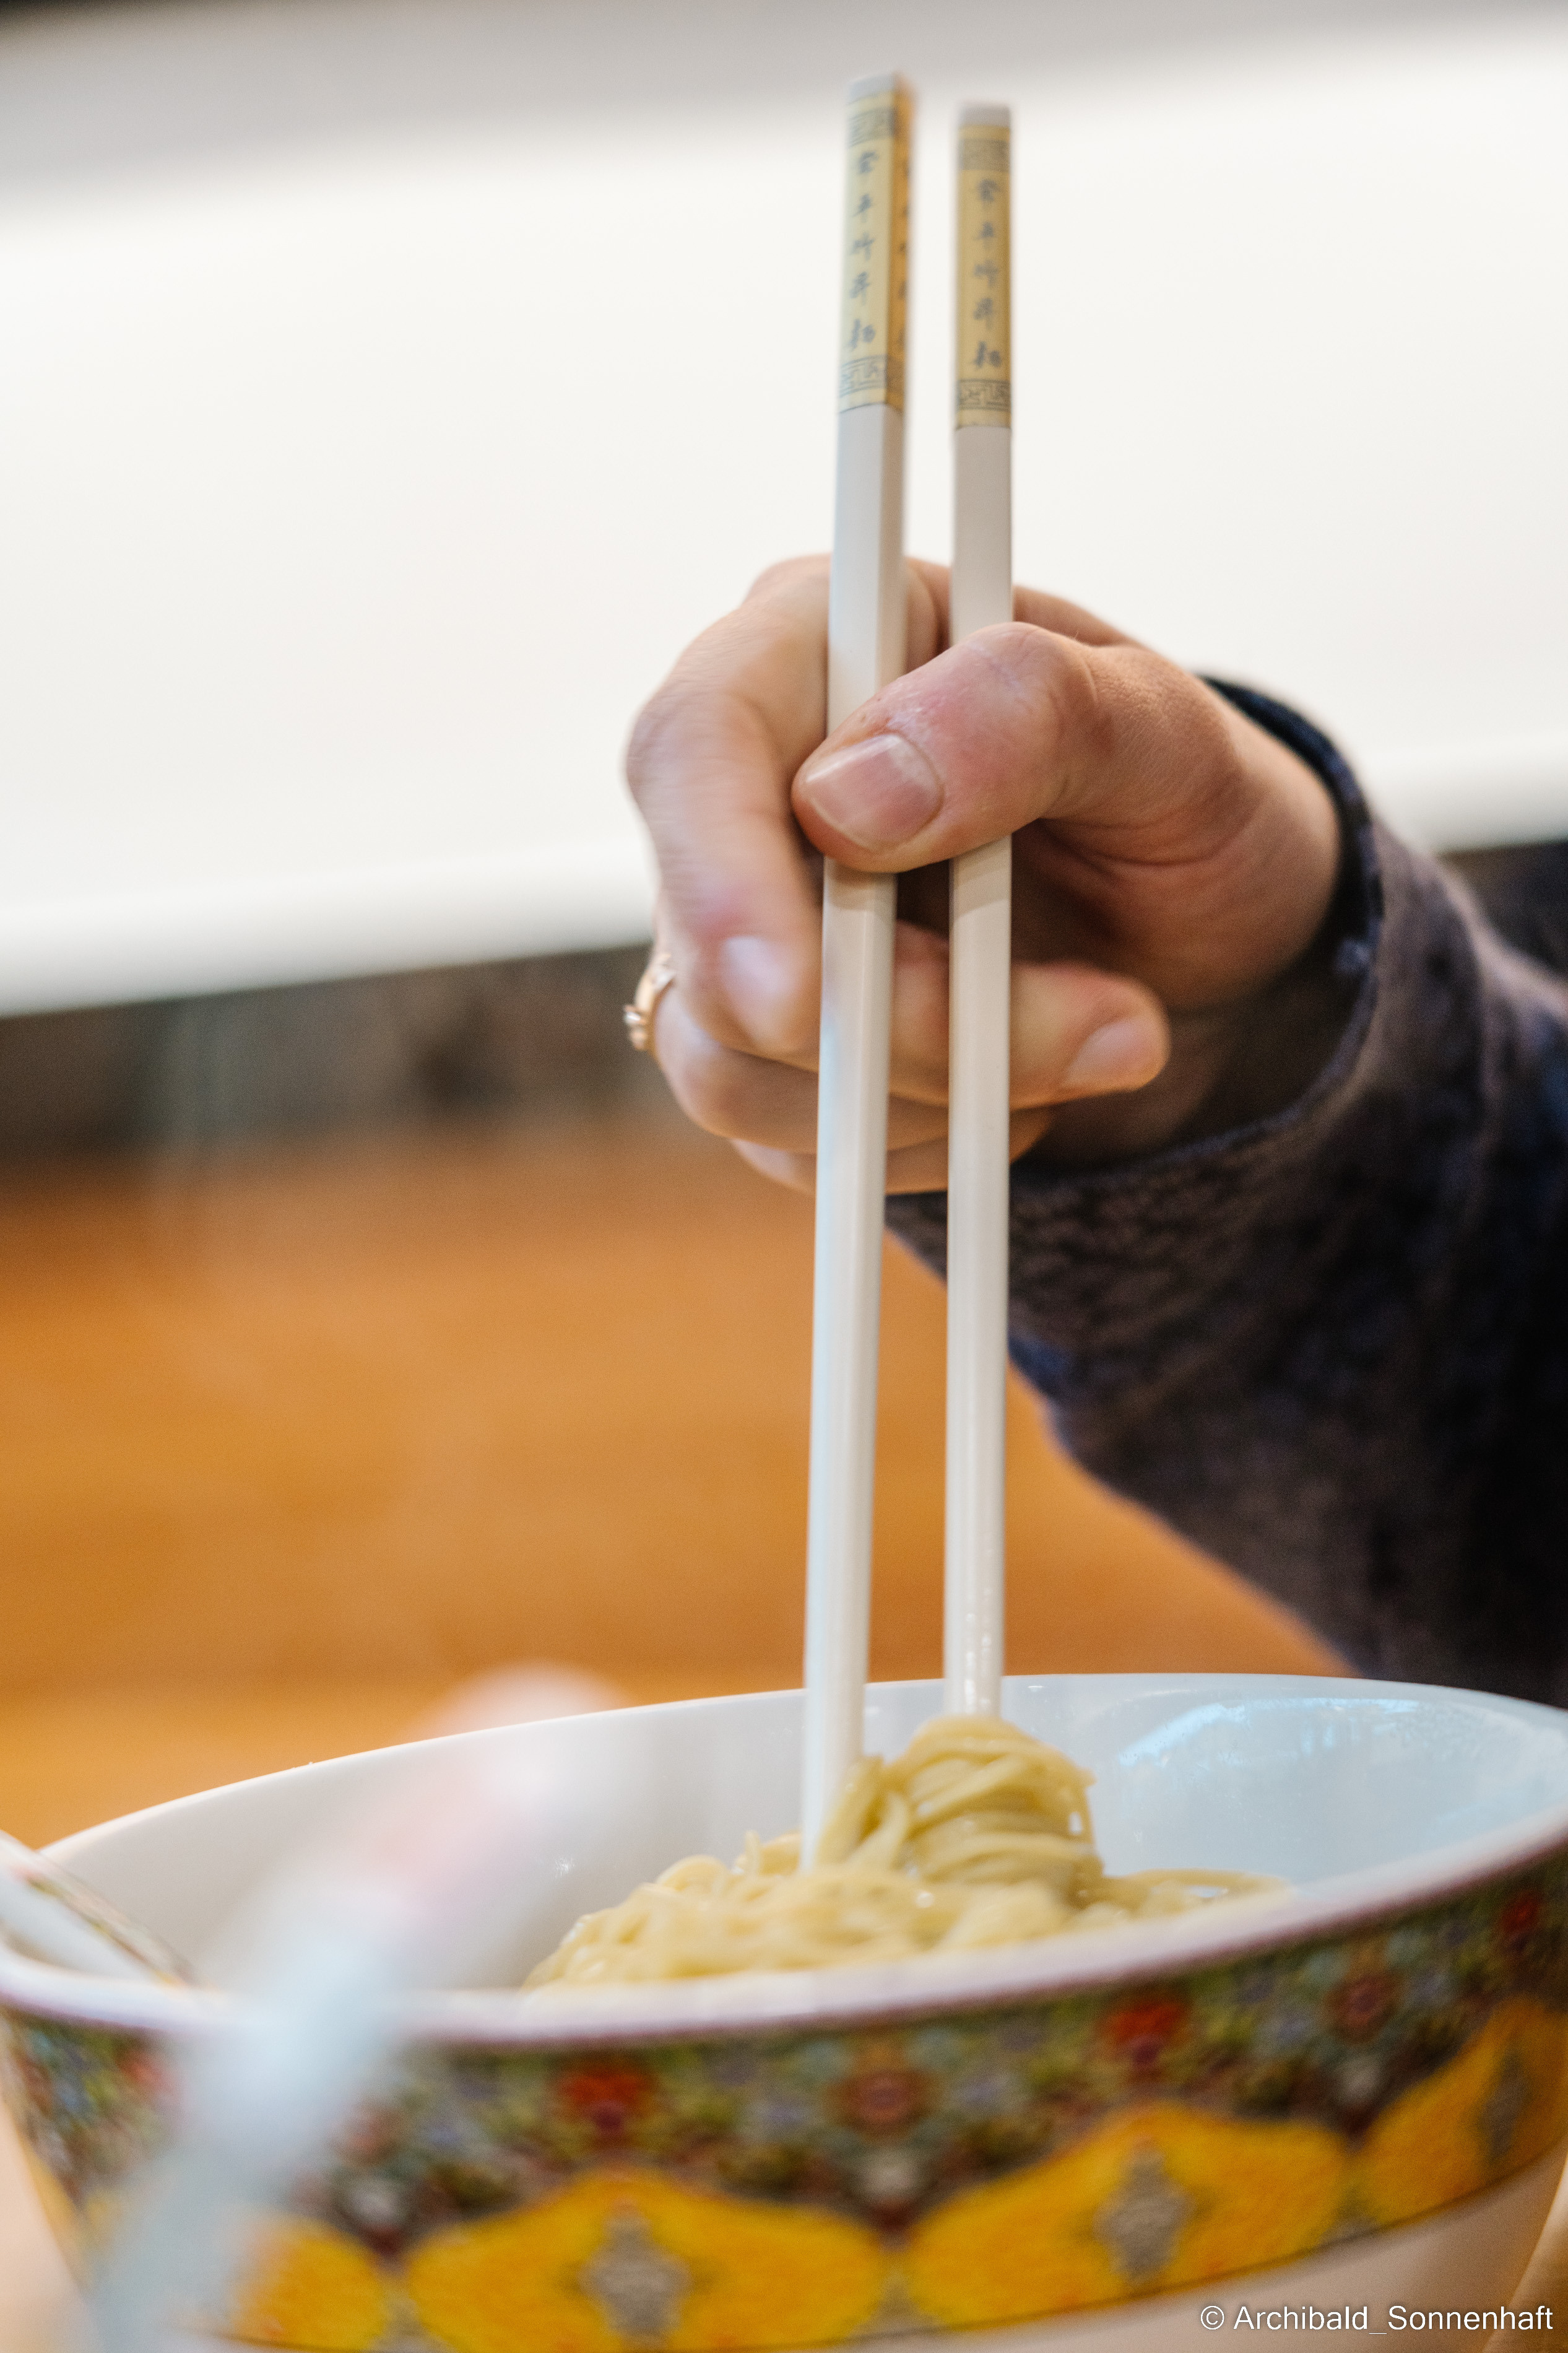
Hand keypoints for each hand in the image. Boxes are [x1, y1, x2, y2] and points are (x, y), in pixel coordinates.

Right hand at [627, 557, 1343, 1191]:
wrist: (1211, 944)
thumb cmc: (1185, 807)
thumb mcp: (1169, 734)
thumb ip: (1029, 713)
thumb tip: (845, 801)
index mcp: (818, 649)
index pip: (693, 746)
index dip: (720, 880)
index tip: (797, 999)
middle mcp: (748, 788)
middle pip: (715, 949)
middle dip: (903, 1024)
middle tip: (1107, 1027)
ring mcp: (743, 929)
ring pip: (732, 1070)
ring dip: (934, 1091)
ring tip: (1101, 1038)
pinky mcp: (763, 1050)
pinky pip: (786, 1144)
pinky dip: (923, 1140)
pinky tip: (1024, 1084)